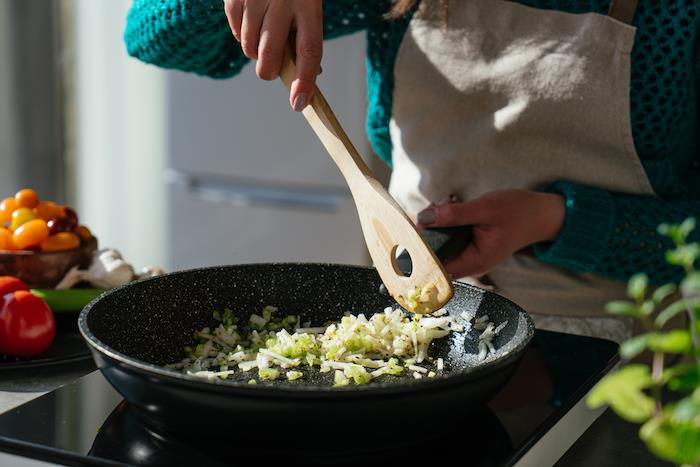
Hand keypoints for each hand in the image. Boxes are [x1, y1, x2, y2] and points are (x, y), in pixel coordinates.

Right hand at [223, 0, 322, 110]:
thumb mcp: (308, 3)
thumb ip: (305, 34)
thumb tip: (303, 75)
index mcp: (309, 3)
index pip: (309, 51)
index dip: (303, 81)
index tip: (299, 103)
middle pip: (270, 55)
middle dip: (269, 72)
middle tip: (270, 69)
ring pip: (249, 47)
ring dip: (255, 51)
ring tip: (263, 33)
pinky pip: (235, 32)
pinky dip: (242, 35)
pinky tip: (251, 20)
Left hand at [416, 190, 564, 277]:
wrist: (541, 213)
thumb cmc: (519, 211)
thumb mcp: (485, 208)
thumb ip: (454, 215)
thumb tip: (424, 218)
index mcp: (475, 261)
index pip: (436, 267)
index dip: (418, 253)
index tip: (407, 235)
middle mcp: (470, 263)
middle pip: (434, 254)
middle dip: (428, 231)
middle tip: (434, 207)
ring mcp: (469, 254)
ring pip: (440, 243)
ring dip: (437, 222)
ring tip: (449, 202)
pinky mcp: (469, 244)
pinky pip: (448, 236)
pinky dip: (446, 220)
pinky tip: (452, 204)